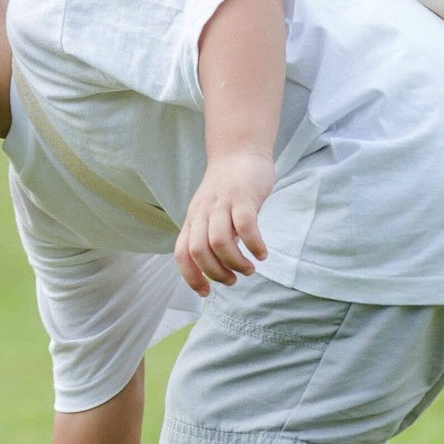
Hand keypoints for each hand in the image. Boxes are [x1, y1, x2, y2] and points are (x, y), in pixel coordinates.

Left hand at [176, 150, 272, 292]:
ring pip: (219, 241)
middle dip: (216, 273)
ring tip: (249, 269)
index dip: (190, 277)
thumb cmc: (227, 187)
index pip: (181, 253)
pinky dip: (254, 245)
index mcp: (193, 219)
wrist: (239, 151)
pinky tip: (262, 253)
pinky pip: (245, 226)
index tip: (206, 293)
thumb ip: (210, 235)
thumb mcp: (210, 212)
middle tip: (233, 279)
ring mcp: (222, 204)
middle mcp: (203, 213)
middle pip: (199, 251)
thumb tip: (219, 267)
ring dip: (235, 263)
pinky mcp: (243, 197)